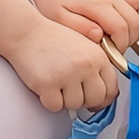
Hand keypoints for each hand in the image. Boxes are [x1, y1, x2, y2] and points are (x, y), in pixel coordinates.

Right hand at [4, 16, 119, 112]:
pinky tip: (46, 87)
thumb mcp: (84, 46)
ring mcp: (67, 75)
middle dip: (84, 101)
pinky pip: (55, 106)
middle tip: (73, 92)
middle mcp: (86, 66)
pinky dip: (49, 101)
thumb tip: (106, 95)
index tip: (95, 101)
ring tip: (57, 84)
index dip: (103, 99)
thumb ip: (97, 67)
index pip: (111, 89)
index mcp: (98, 56)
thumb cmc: (53, 39)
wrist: (26, 32)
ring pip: (75, 105)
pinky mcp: (48, 84)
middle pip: (95, 100)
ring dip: (65, 100)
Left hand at [29, 0, 138, 48]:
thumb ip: (79, 27)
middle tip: (115, 48)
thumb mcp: (59, 18)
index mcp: (96, 4)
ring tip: (122, 38)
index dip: (119, 45)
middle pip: (135, 21)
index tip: (110, 52)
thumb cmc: (55, 2)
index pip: (120, 27)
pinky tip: (130, 27)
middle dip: (129, 40)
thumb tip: (98, 35)